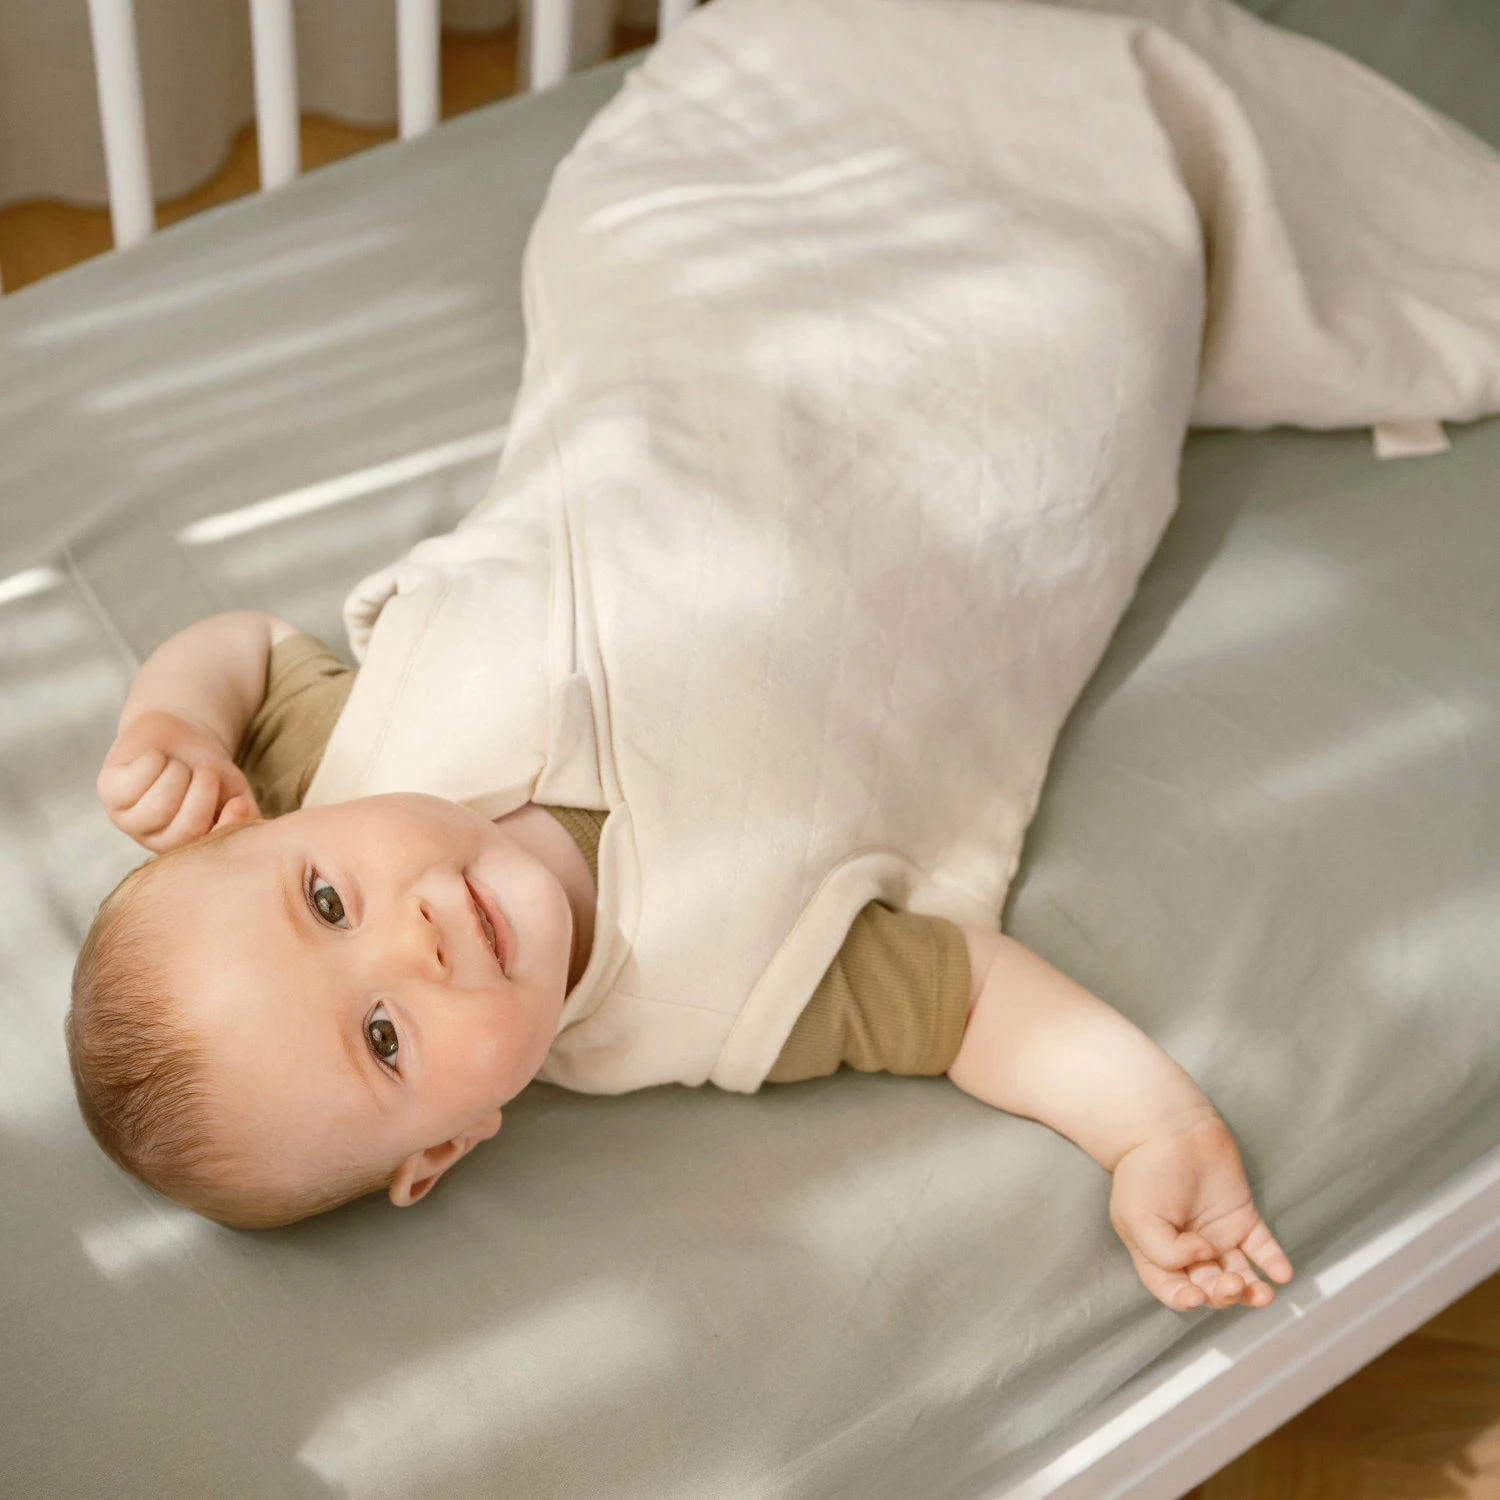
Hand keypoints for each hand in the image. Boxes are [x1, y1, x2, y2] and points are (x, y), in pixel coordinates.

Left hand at [97, 708, 261, 852]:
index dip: (227, 823)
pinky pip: (135, 781)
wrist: (179, 734)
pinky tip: (154, 759)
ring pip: (159, 805)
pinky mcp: (109, 791)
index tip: (238, 801)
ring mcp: (128, 818)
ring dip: (177, 772)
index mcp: (188, 846)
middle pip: (185, 827)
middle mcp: (155, 839)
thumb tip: (240, 812)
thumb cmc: (207, 769)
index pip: (207, 849)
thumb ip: (245, 813)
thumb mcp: (235, 792)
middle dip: (203, 788)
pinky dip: (153, 760)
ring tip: (177, 766)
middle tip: (204, 770)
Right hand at [1109, 1106, 1292, 1312]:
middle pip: (1210, 1287)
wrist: (1170, 1129)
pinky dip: (1275, 1263)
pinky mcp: (1243, 1219)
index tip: (1196, 1295)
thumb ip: (1164, 1252)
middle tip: (1230, 1283)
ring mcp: (1218, 1236)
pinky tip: (1282, 1274)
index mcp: (1157, 1253)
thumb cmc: (1145, 1172)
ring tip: (1263, 1293)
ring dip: (1252, 1291)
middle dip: (1223, 1294)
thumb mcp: (1137, 1217)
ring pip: (1239, 1275)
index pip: (1173, 1290)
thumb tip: (1203, 1257)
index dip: (1185, 1300)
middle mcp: (1189, 1250)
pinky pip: (1262, 1248)